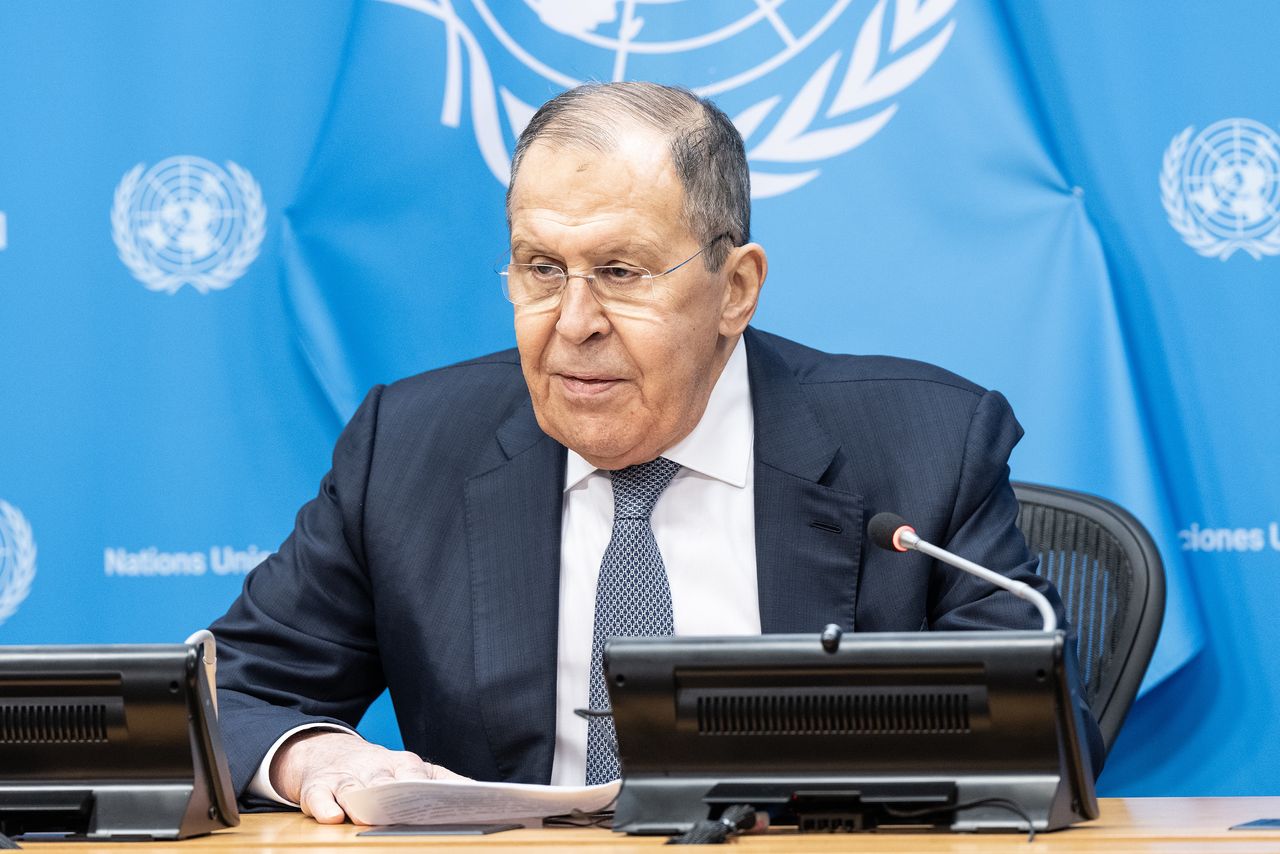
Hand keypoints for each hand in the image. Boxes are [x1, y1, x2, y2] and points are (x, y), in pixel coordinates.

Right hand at [269, 731, 467, 823]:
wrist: (332, 753)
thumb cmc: (383, 771)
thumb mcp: (415, 771)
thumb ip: (447, 782)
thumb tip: (485, 793)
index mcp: (404, 766)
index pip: (417, 774)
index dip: (426, 788)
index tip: (443, 803)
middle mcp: (376, 769)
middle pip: (385, 780)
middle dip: (394, 794)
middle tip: (405, 810)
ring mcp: (346, 778)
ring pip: (353, 788)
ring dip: (361, 800)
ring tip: (368, 817)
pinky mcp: (319, 787)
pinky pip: (319, 796)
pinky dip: (324, 806)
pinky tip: (332, 817)